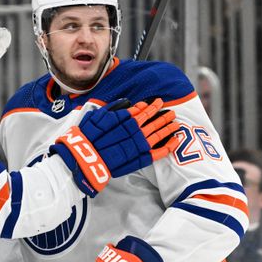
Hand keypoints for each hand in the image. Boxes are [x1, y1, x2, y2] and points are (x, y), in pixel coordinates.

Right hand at [50, 98, 180, 196]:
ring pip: (159, 134)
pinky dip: (168, 146)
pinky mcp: (141, 159)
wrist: (85, 158)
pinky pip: (159, 152)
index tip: (157, 102)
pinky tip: (175, 141)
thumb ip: (115, 109)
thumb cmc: (88, 136)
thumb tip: (128, 103)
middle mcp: (136, 131)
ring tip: (176, 124)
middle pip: (154, 121)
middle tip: (172, 112)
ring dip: (168, 128)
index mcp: (126, 119)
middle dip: (163, 116)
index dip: (151, 106)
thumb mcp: (98, 116)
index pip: (143, 110)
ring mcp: (140, 145)